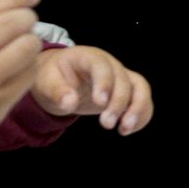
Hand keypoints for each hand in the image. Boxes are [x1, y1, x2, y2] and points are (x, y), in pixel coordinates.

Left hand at [31, 45, 153, 132]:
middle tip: (106, 124)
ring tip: (125, 130)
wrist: (61, 77)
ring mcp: (121, 76)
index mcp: (88, 57)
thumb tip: (70, 103)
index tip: (100, 103)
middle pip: (123, 79)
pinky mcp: (127, 90)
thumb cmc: (53, 77)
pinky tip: (127, 130)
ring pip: (140, 87)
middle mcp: (109, 64)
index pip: (101, 65)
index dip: (104, 83)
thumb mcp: (46, 82)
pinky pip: (142, 99)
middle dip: (118, 103)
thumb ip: (57, 91)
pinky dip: (141, 114)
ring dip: (137, 109)